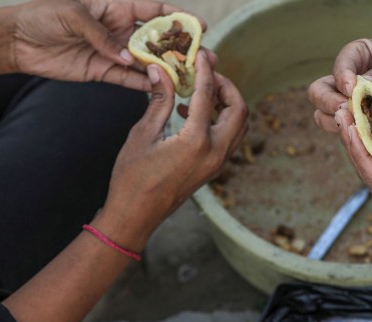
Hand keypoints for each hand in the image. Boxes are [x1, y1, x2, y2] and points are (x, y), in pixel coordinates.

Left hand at [10, 0, 205, 90]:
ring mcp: (114, 52)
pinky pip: (129, 80)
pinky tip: (163, 90)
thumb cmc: (43, 16)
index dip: (177, 18)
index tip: (198, 26)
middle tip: (203, 59)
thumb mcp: (73, 15)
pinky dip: (145, 85)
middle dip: (180, 48)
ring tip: (190, 78)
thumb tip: (128, 57)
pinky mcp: (104, 72)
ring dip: (168, 70)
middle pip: (157, 40)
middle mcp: (120, 29)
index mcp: (116, 6)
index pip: (154, 11)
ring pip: (147, 62)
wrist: (18, 41)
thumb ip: (102, 35)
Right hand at [94, 50, 247, 249]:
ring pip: (238, 125)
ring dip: (225, 104)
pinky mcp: (213, 169)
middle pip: (239, 110)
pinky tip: (188, 112)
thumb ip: (158, 100)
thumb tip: (160, 71)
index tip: (201, 55)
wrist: (135, 216)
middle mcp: (215, 153)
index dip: (205, 70)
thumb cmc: (132, 178)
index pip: (208, 95)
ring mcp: (217, 164)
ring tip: (199, 90)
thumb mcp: (143, 134)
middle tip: (206, 74)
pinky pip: (227, 138)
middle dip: (226, 87)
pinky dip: (218, 120)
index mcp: (196, 142)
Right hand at [309, 24, 371, 132]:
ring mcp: (364, 104)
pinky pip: (360, 134)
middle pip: (322, 94)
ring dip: (341, 123)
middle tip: (346, 111)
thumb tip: (357, 89)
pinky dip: (362, 138)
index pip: (339, 67)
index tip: (352, 89)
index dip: (341, 79)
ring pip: (332, 117)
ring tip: (358, 127)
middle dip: (330, 103)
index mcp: (360, 56)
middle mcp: (355, 81)